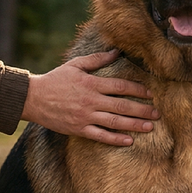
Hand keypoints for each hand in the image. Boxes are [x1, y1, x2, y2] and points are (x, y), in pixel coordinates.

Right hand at [22, 50, 158, 146]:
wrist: (32, 98)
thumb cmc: (55, 79)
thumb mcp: (75, 65)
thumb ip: (97, 59)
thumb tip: (117, 51)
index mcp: (92, 83)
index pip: (120, 86)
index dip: (138, 90)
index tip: (151, 94)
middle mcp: (91, 100)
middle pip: (122, 105)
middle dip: (142, 109)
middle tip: (158, 113)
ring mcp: (85, 116)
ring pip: (115, 121)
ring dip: (134, 124)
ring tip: (150, 127)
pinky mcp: (78, 129)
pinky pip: (100, 135)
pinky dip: (115, 139)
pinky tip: (129, 141)